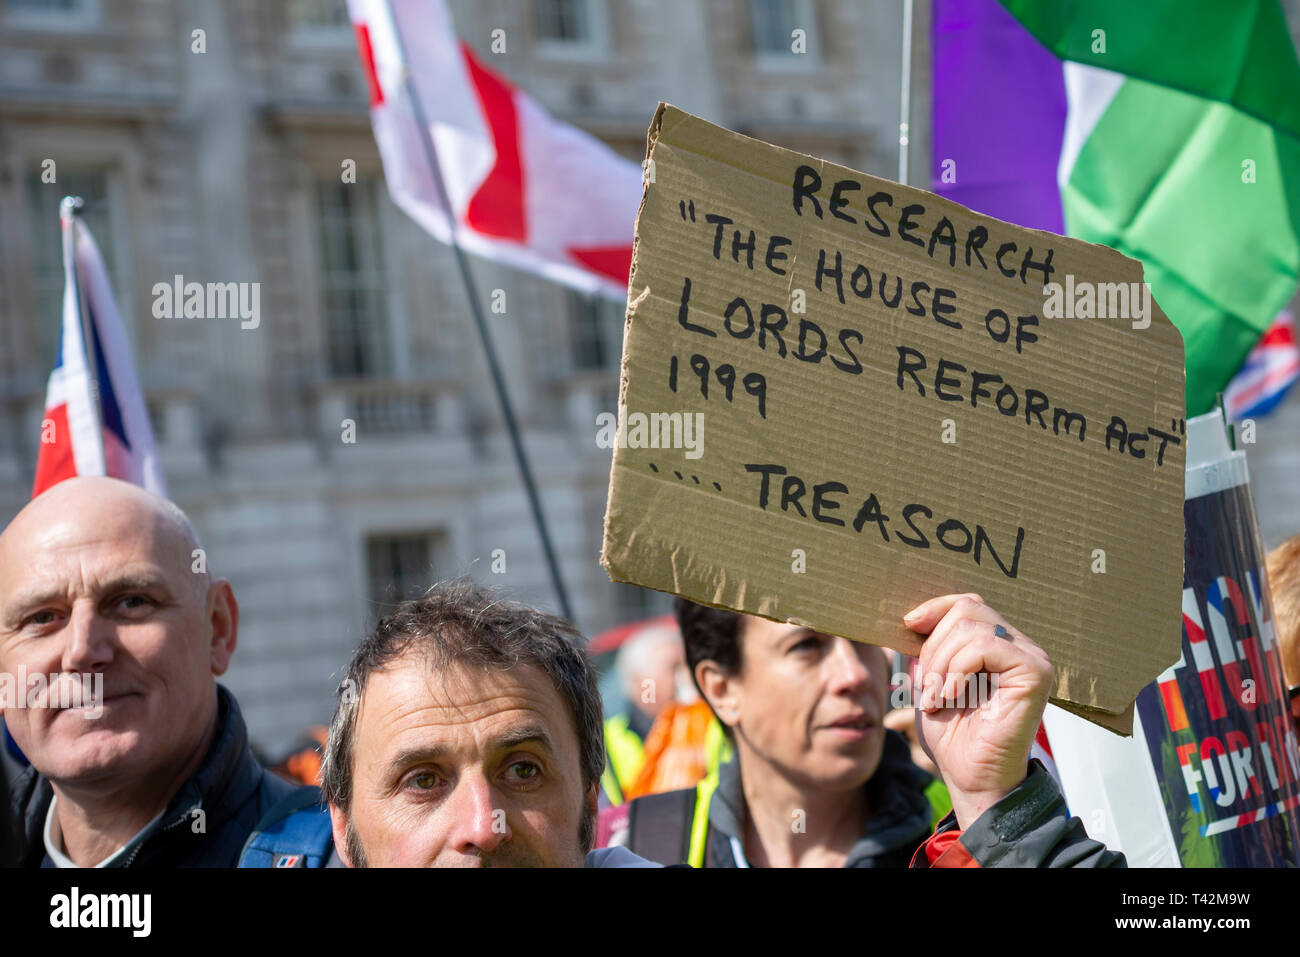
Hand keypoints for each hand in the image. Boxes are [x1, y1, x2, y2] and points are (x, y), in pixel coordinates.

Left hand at [902, 594, 1052, 828]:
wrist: (971, 777)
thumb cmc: (953, 734)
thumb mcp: (930, 680)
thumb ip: (928, 648)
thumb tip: (914, 617)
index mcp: (999, 644)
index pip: (967, 603)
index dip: (935, 609)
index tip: (908, 626)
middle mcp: (1020, 646)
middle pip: (966, 609)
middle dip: (933, 646)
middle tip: (927, 687)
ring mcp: (1031, 657)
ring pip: (970, 627)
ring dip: (940, 664)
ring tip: (936, 698)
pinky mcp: (1035, 672)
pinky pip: (985, 646)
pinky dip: (957, 670)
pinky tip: (950, 697)